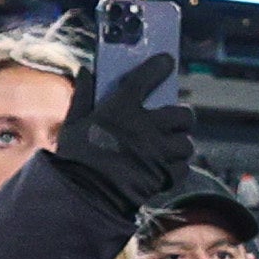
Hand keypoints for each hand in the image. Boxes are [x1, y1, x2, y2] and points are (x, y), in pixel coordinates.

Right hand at [56, 40, 191, 210]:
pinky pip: (183, 167)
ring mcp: (157, 151)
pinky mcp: (163, 174)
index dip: (159, 66)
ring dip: (179, 145)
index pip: (146, 76)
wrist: (83, 197)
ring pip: (186, 143)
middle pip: (182, 114)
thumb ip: (83, 96)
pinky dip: (176, 169)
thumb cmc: (74, 159)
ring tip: (167, 149)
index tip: (167, 62)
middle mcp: (144, 126)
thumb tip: (85, 72)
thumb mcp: (73, 125)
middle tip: (172, 121)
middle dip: (181, 117)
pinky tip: (163, 169)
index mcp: (120, 109)